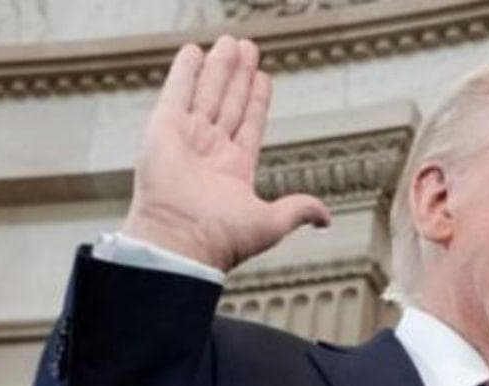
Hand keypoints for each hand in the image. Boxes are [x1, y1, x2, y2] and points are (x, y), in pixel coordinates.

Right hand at [121, 35, 330, 271]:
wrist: (182, 240)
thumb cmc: (222, 239)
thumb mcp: (271, 222)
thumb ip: (298, 210)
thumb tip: (325, 218)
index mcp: (233, 170)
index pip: (249, 125)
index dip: (256, 101)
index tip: (264, 78)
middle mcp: (210, 151)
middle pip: (229, 103)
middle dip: (239, 76)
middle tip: (248, 48)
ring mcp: (186, 138)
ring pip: (208, 93)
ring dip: (219, 67)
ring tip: (231, 42)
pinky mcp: (163, 129)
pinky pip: (176, 93)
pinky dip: (184, 72)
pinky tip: (193, 52)